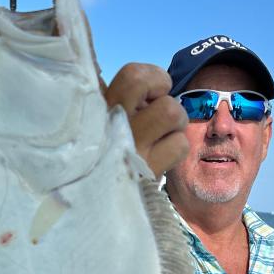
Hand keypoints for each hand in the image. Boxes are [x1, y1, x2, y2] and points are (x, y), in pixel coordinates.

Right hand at [106, 63, 188, 178]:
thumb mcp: (100, 118)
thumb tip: (148, 80)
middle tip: (158, 113)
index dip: (153, 78)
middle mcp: (113, 124)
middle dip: (166, 98)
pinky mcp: (146, 170)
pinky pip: (180, 145)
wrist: (93, 198)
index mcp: (100, 106)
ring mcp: (131, 148)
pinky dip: (176, 147)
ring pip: (173, 113)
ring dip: (175, 124)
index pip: (133, 75)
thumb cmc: (103, 150)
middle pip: (159, 95)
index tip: (148, 94)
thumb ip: (117, 97)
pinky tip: (161, 155)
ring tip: (160, 135)